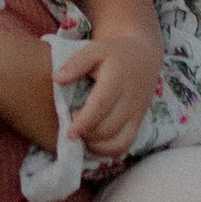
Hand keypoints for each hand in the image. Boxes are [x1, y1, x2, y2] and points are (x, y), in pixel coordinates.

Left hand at [51, 28, 160, 158]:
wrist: (144, 57)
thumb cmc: (114, 53)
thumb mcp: (95, 50)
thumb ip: (75, 64)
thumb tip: (56, 79)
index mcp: (117, 80)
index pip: (101, 106)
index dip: (84, 123)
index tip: (68, 132)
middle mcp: (130, 100)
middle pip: (107, 128)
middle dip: (86, 134)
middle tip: (71, 126)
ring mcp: (136, 114)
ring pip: (118, 142)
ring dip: (96, 146)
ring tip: (81, 136)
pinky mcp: (138, 123)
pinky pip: (125, 145)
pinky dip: (108, 151)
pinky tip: (92, 144)